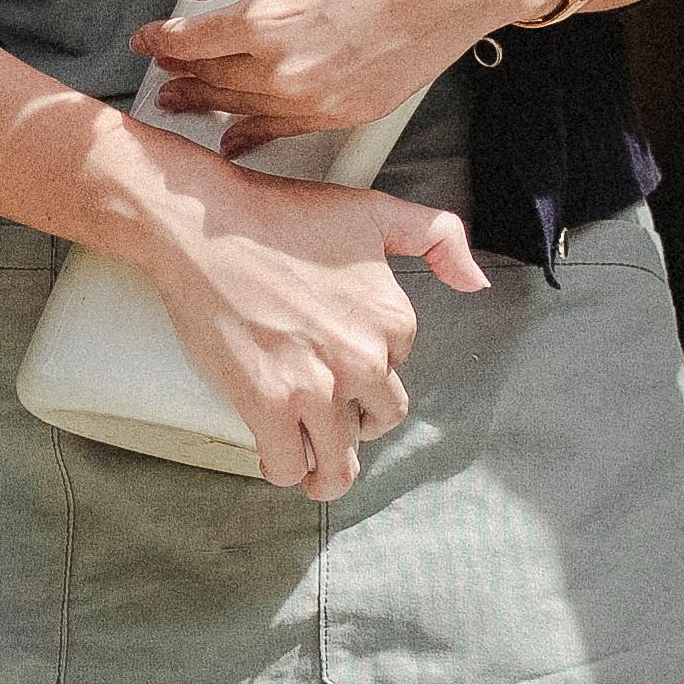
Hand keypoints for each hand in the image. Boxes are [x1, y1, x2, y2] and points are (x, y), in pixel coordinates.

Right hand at [124, 159, 489, 499]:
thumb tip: (475, 280)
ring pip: (338, 462)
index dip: (370, 368)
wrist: (208, 228)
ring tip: (318, 471)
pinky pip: (288, 466)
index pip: (396, 370)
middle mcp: (362, 359)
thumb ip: (437, 237)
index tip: (343, 359)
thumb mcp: (376, 211)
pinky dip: (284, 469)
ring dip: (328, 472)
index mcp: (392, 320)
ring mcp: (316, 388)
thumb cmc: (279, 216)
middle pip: (376, 421)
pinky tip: (279, 459)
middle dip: (356, 422)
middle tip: (332, 416)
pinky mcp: (267, 406)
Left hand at [134, 0, 543, 150]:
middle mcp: (285, 69)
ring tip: (184, 102)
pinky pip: (284, 131)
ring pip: (243, 110)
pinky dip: (253, 134)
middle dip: (180, 76)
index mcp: (266, 18)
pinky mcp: (347, 115)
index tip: (144, 38)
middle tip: (161, 77)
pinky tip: (234, 136)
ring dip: (209, 106)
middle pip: (212, 79)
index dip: (158, 40)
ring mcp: (318, 99)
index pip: (190, 40)